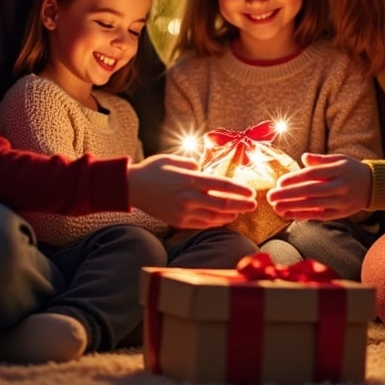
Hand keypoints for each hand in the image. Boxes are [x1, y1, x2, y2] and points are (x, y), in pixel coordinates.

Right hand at [127, 154, 256, 228]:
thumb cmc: (153, 170)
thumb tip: (205, 170)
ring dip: (230, 215)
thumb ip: (192, 164)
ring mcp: (184, 211)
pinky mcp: (178, 221)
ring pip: (214, 216)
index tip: (251, 192)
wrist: (131, 187)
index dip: (239, 190)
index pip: (221, 186)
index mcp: (189, 179)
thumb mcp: (173, 159)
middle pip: (222, 203)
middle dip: (241, 205)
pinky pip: (203, 224)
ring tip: (240, 212)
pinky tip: (224, 219)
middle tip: (253, 205)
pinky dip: (216, 222)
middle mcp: (188, 197)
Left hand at [267, 153, 371, 220]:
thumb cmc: (350, 169)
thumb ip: (321, 160)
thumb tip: (304, 158)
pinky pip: (319, 215)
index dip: (295, 179)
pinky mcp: (340, 214)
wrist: (372, 186)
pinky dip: (303, 215)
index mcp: (339, 170)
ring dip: (292, 207)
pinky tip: (288, 214)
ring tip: (275, 207)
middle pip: (311, 191)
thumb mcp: (339, 159)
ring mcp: (341, 202)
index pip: (313, 175)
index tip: (279, 182)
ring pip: (313, 205)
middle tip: (270, 196)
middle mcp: (341, 187)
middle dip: (288, 194)